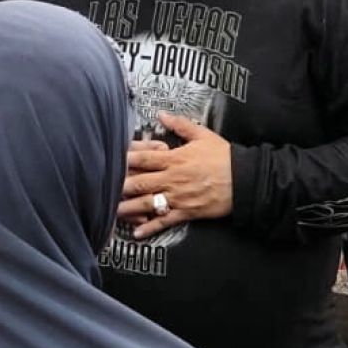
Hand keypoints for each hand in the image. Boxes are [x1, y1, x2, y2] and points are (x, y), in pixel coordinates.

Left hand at [117, 112, 233, 238]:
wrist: (244, 179)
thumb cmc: (223, 156)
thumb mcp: (202, 135)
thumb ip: (180, 125)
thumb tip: (161, 114)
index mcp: (174, 158)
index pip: (144, 157)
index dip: (126, 158)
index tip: (112, 159)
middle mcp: (172, 178)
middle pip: (140, 182)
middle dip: (121, 186)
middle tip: (103, 189)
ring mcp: (178, 197)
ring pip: (148, 203)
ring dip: (129, 208)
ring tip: (112, 212)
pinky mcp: (186, 212)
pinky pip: (165, 221)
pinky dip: (150, 228)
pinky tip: (136, 233)